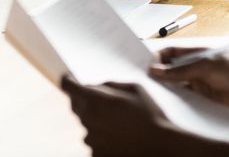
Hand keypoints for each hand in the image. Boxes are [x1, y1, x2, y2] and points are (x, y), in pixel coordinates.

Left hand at [62, 76, 191, 156]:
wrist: (160, 147)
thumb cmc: (151, 116)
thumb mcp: (136, 89)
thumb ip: (112, 85)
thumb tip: (98, 86)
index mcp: (97, 100)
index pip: (69, 86)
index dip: (68, 81)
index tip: (69, 80)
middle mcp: (89, 119)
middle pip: (76, 105)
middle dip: (84, 100)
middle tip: (104, 101)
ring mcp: (91, 139)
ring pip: (86, 124)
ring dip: (95, 120)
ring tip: (120, 123)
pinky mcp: (95, 154)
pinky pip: (94, 141)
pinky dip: (102, 137)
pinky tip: (120, 137)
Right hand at [150, 50, 228, 114]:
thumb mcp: (206, 67)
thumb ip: (180, 71)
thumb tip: (156, 70)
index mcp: (197, 54)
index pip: (172, 54)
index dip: (158, 57)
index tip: (143, 63)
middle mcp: (197, 69)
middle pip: (172, 72)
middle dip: (159, 75)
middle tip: (142, 80)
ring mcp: (201, 85)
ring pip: (178, 87)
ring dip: (167, 90)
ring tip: (150, 94)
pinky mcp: (205, 101)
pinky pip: (187, 101)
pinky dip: (177, 102)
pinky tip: (167, 105)